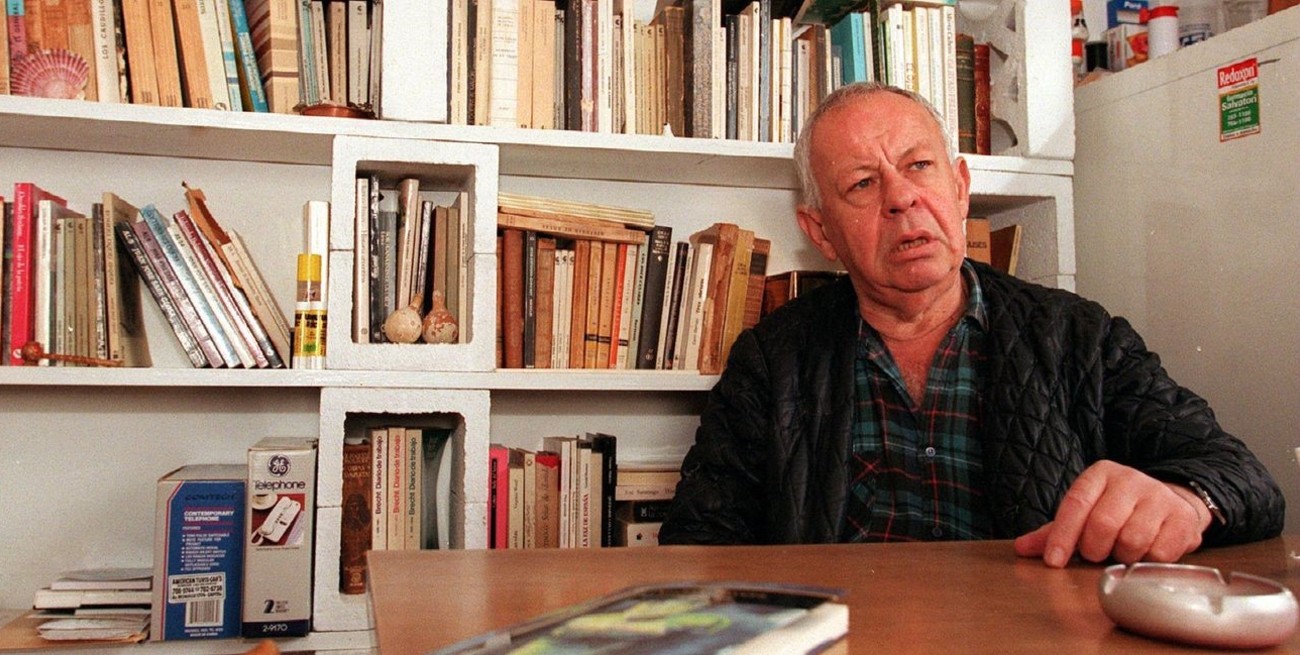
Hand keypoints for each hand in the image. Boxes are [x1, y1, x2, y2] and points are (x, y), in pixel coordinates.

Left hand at [1013, 460, 1209, 567]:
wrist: (1171, 502)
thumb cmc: (1119, 511)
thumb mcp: (1085, 513)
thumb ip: (1054, 531)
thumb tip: (1021, 548)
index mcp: (1100, 474)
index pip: (1075, 504)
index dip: (1062, 535)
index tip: (1053, 561)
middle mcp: (1130, 479)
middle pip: (1103, 524)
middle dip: (1095, 548)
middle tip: (1097, 553)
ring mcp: (1159, 496)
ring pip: (1132, 540)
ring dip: (1123, 556)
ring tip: (1123, 549)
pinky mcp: (1183, 518)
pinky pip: (1160, 553)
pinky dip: (1148, 561)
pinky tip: (1147, 551)